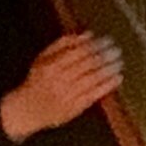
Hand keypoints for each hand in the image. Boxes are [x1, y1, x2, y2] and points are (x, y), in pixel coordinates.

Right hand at [0, 32, 121, 141]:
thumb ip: (63, 44)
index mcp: (51, 66)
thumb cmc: (38, 80)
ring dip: (110, 68)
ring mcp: (68, 94)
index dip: (97, 45)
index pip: (79, 51)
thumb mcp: (43, 59)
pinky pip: (96, 94)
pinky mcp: (75, 107)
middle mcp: (60, 80)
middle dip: (106, 55)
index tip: (108, 40)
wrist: (26, 110)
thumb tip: (87, 34)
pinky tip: (118, 77)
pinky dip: (109, 85)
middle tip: (117, 50)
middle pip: (89, 64)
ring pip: (94, 78)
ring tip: (119, 61)